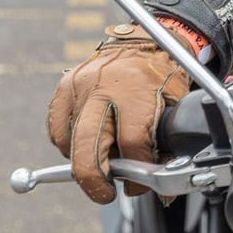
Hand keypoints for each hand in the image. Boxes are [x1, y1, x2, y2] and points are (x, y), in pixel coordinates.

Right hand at [47, 24, 190, 203]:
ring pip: (70, 142)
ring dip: (84, 159)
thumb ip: (166, 149)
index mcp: (138, 91)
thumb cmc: (163, 76)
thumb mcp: (176, 108)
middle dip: (95, 180)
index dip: (137, 173)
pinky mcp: (66, 85)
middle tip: (105, 193)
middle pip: (88, 148)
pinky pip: (57, 128)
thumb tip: (162, 192)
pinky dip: (68, 143)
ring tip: (103, 159)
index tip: (140, 184)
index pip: (132, 145)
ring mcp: (81, 85)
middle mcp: (104, 87)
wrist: (146, 40)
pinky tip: (86, 142)